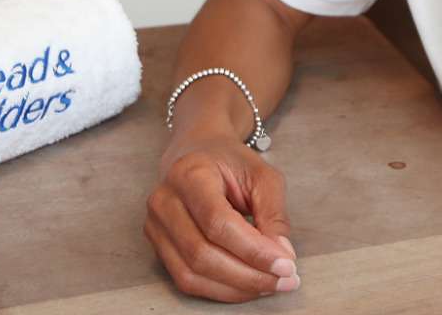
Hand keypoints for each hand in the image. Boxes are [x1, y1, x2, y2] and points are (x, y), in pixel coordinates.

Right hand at [145, 134, 298, 301]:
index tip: (285, 265)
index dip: (252, 250)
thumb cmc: (230, 163)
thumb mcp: (262, 175)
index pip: (218, 222)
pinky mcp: (158, 245)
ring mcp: (155, 225)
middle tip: (284, 280)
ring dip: (236, 287)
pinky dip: (221, 289)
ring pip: (192, 273)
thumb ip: (274, 213)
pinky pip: (186, 279)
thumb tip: (282, 256)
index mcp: (190, 174)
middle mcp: (165, 200)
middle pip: (202, 253)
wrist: (198, 153)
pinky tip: (247, 285)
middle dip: (248, 275)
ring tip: (270, 284)